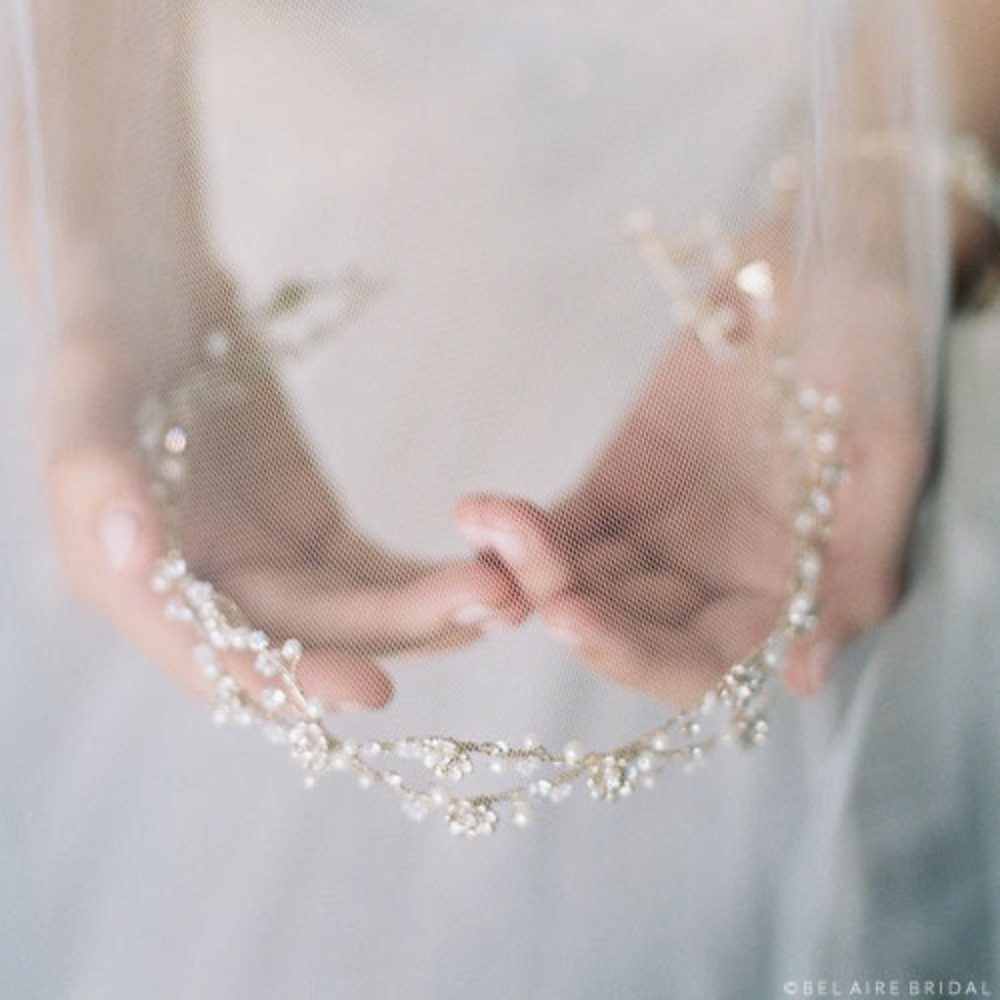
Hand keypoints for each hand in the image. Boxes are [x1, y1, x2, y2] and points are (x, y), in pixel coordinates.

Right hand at [45, 332, 526, 711]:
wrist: (153, 290)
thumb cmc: (105, 334)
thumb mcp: (84, 390)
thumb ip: (96, 473)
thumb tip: (131, 553)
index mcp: (132, 581)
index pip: (212, 654)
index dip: (288, 680)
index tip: (370, 687)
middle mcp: (203, 589)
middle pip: (305, 634)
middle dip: (397, 631)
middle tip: (488, 606)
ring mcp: (262, 561)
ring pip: (349, 610)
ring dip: (426, 611)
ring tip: (507, 592)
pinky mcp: (307, 529)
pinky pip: (369, 571)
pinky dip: (421, 579)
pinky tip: (484, 575)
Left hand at [456, 262, 928, 708]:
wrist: (823, 261)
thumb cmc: (875, 351)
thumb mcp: (887, 455)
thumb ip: (854, 570)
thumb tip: (808, 677)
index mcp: (790, 592)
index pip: (706, 663)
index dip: (637, 655)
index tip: (574, 618)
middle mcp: (720, 580)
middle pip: (628, 628)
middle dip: (565, 604)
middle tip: (508, 570)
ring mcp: (664, 536)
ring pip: (584, 583)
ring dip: (528, 567)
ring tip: (487, 523)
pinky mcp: (619, 488)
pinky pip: (564, 529)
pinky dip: (520, 530)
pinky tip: (480, 512)